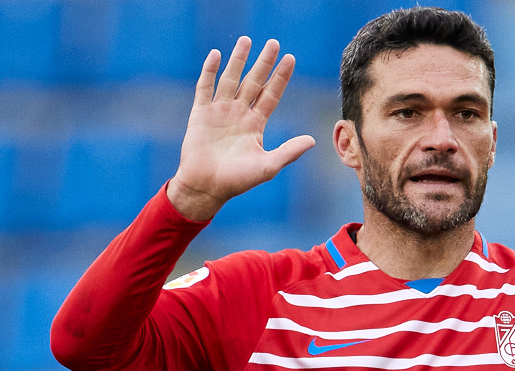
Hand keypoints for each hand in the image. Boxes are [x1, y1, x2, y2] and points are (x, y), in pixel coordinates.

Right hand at [168, 37, 315, 221]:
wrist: (207, 187)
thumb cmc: (238, 180)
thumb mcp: (268, 166)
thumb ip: (289, 151)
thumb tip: (313, 141)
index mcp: (256, 124)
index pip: (271, 95)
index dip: (280, 78)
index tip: (290, 59)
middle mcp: (239, 113)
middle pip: (254, 82)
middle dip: (264, 63)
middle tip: (274, 43)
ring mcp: (219, 111)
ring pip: (231, 79)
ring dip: (238, 60)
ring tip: (246, 40)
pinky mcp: (200, 113)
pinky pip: (205, 87)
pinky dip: (210, 71)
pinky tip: (217, 55)